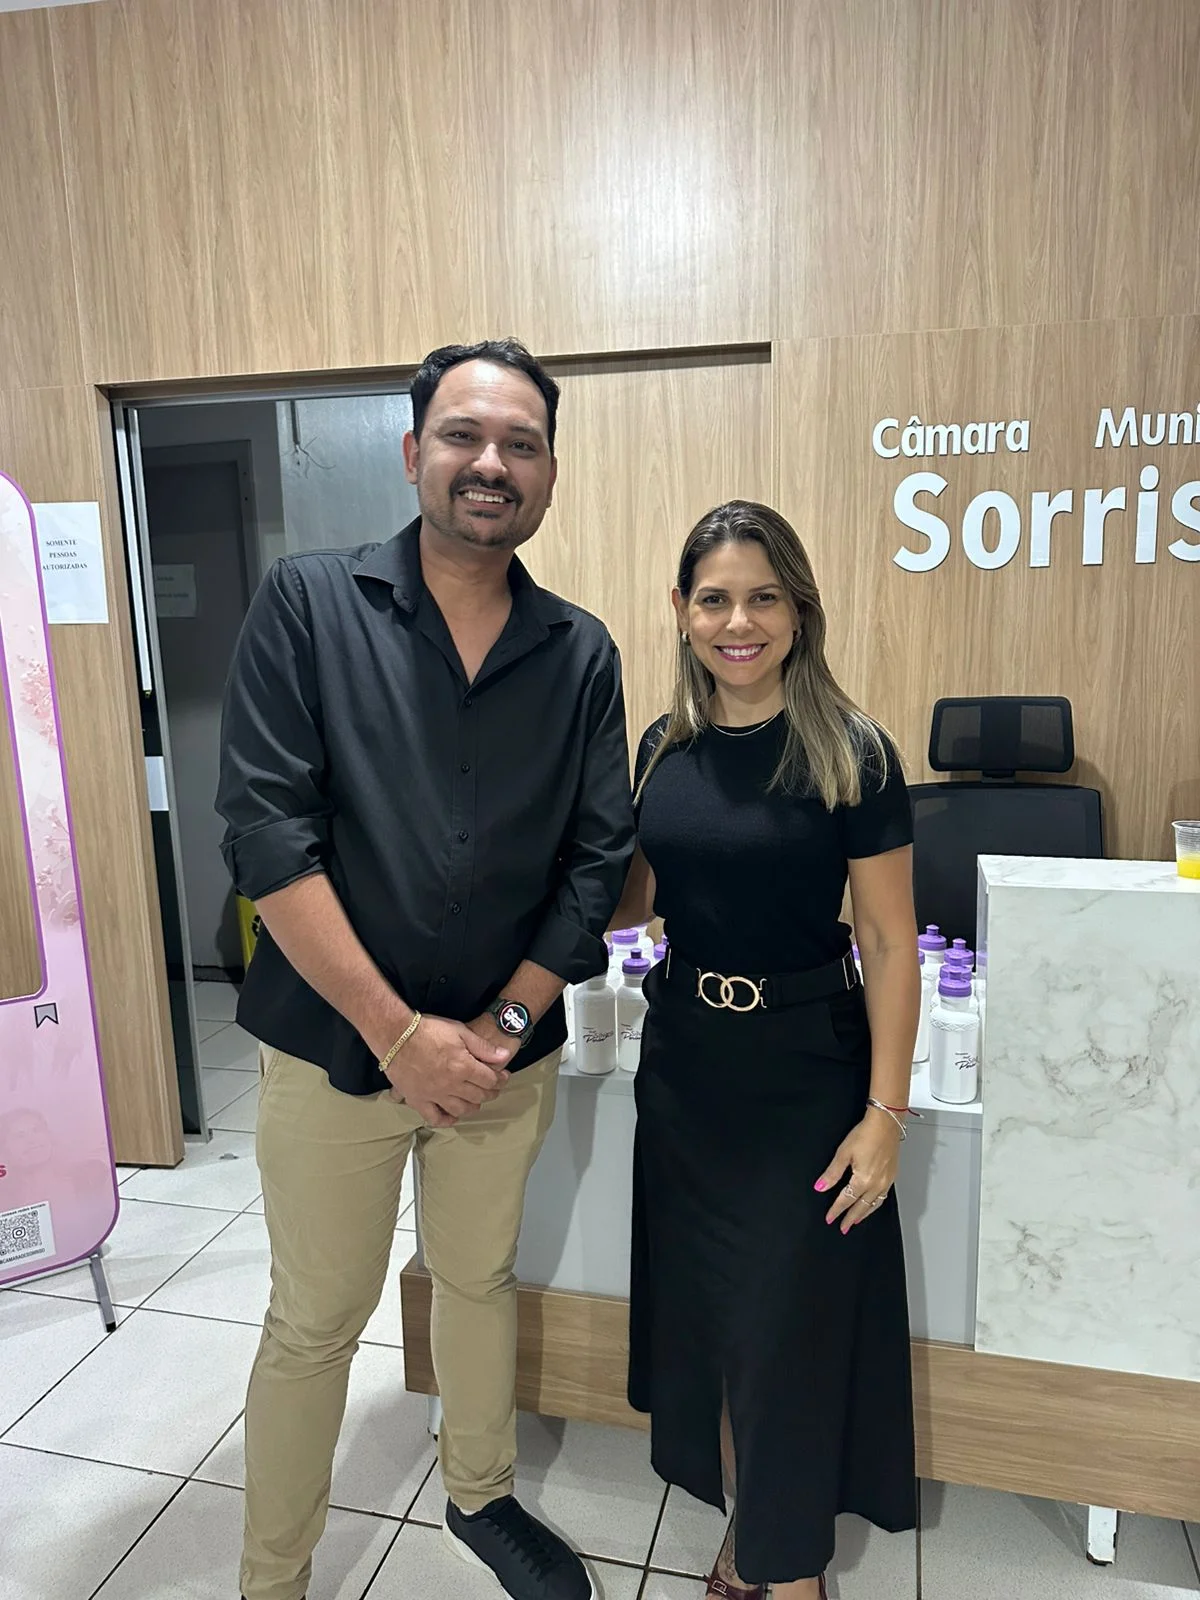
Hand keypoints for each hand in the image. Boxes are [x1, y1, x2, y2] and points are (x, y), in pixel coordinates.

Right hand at [384, 1015, 510, 1126]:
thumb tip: (505, 1056)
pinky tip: (453, 1116)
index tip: (503, 1076)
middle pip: (479, 1097)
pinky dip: (446, 1120)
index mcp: (463, 1067)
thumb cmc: (428, 1029)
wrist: (395, 1035)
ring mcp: (434, 1095)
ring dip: (473, 1107)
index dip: (500, 1079)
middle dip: (490, 1093)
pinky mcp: (418, 1100)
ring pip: (461, 1110)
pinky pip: (435, 1118)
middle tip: (492, 1088)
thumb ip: (483, 1047)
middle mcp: (451, 1085)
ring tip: (475, 1100)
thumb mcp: (460, 1031)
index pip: (490, 1080)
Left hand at [814, 1106, 902, 1233]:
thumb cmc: (866, 1134)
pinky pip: (883, 1197)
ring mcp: (886, 1181)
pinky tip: (872, 1204)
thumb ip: (832, 1173)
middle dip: (851, 1218)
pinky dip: (875, 1204)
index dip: (836, 1210)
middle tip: (843, 1227)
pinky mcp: (892, 1175)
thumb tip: (820, 1187)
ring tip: (856, 1220)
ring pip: (874, 1204)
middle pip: (861, 1206)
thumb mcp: (844, 1153)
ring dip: (864, 1214)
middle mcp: (877, 1184)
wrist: (886, 1123)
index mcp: (863, 1180)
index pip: (846, 1200)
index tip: (830, 1218)